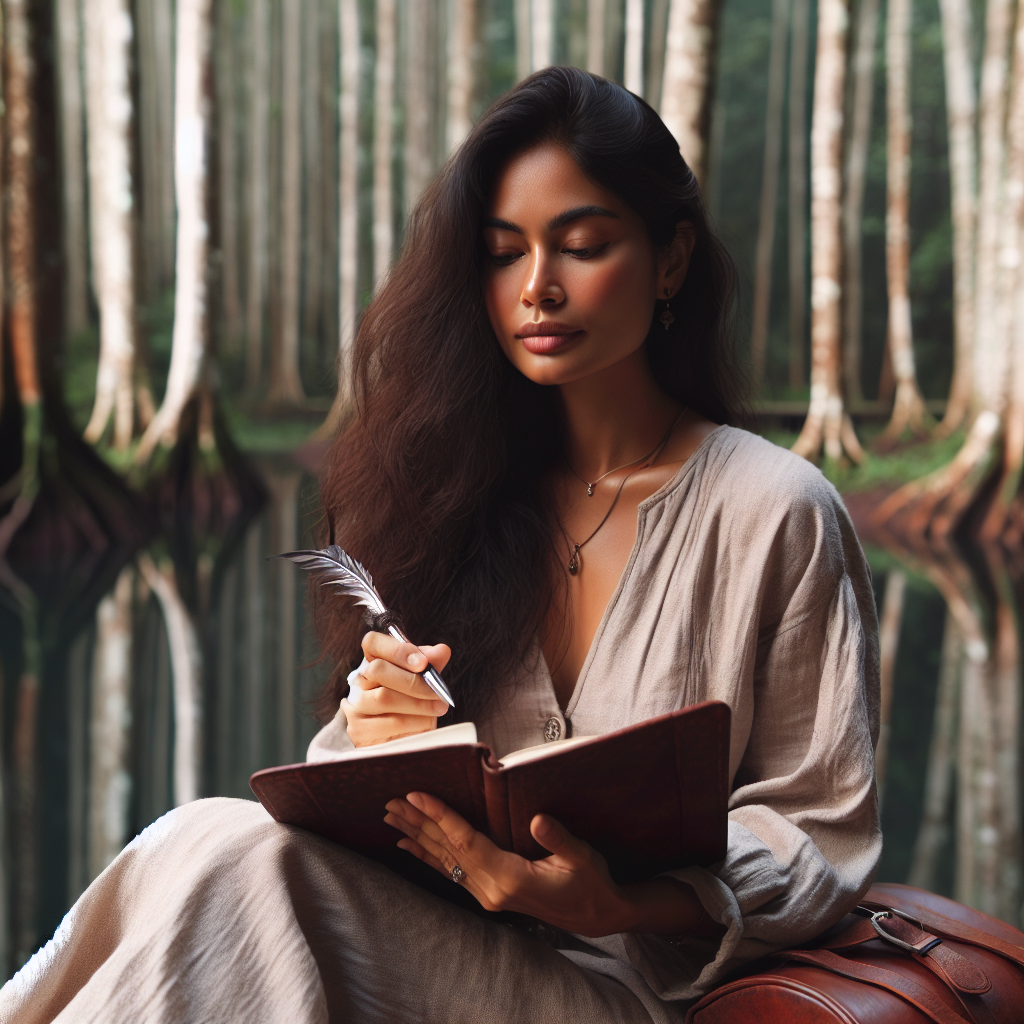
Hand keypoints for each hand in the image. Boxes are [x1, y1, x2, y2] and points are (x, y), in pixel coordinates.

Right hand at [344, 631, 450, 746]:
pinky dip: (414, 723)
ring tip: (439, 707)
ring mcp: (355, 705)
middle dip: (413, 681)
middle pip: (378, 670)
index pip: (372, 642)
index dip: (398, 650)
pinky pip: (389, 724)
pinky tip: (425, 723)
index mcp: (373, 660)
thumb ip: (431, 664)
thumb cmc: (410, 701)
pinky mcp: (358, 730)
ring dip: (418, 703)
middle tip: (437, 692)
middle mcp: (359, 680)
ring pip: (384, 697)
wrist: (396, 735)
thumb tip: (442, 651)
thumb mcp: (421, 679)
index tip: (423, 663)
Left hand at [384, 792, 713, 937]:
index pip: (466, 841)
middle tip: (390, 801)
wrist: (597, 915)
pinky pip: (451, 872)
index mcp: (510, 878)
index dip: (440, 816)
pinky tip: (409, 845)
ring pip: (444, 861)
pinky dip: (428, 856)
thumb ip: (558, 839)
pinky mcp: (489, 894)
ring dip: (418, 837)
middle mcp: (492, 890)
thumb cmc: (591, 882)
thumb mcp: (582, 857)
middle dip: (418, 823)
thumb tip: (538, 820)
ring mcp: (488, 895)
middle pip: (447, 851)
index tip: (416, 795)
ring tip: (392, 818)